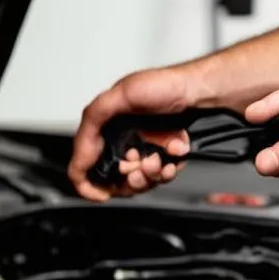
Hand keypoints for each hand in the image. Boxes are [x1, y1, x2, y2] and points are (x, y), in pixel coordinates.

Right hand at [69, 68, 198, 201]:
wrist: (196, 89)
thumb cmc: (164, 85)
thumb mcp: (123, 93)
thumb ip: (96, 114)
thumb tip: (82, 143)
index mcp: (104, 127)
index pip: (84, 164)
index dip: (88, 183)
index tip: (99, 194)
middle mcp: (122, 140)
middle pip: (115, 179)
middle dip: (129, 178)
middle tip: (139, 165)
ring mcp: (143, 148)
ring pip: (140, 180)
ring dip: (150, 174)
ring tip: (158, 159)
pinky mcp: (162, 154)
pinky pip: (161, 174)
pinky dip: (167, 170)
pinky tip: (172, 156)